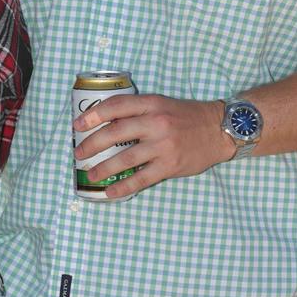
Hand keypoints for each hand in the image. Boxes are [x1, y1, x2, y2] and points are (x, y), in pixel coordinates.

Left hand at [73, 94, 232, 197]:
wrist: (218, 130)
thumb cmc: (186, 116)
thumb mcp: (161, 104)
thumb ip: (137, 111)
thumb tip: (105, 124)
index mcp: (151, 103)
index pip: (116, 106)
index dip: (93, 115)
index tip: (78, 125)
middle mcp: (155, 123)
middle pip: (115, 133)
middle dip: (92, 144)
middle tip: (78, 153)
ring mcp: (163, 145)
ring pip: (125, 158)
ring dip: (104, 168)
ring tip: (91, 174)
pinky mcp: (170, 165)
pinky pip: (141, 178)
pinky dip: (123, 187)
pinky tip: (110, 192)